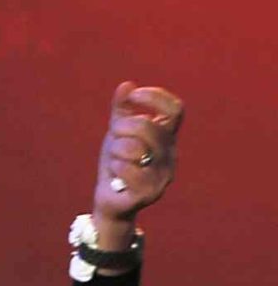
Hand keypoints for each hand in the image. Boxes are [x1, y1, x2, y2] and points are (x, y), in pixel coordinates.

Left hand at [92, 82, 183, 248]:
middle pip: (149, 127)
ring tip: (115, 158)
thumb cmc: (117, 163)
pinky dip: (114, 167)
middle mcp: (170, 156)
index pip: (175, 110)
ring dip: (116, 150)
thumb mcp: (117, 134)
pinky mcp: (149, 193)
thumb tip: (127, 85)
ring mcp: (163, 176)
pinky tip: (114, 173)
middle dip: (123, 126)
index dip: (156, 98)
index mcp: (167, 138)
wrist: (110, 200)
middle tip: (113, 132)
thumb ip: (121, 110)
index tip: (134, 96)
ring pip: (135, 149)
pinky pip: (127, 169)